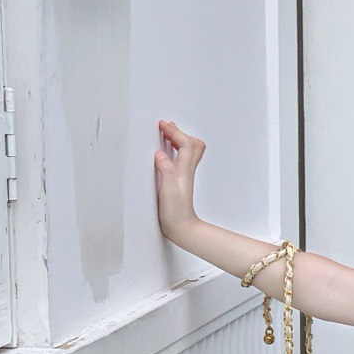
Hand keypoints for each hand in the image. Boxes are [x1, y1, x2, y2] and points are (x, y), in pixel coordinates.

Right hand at [154, 119, 205, 240]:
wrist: (181, 228)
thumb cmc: (175, 213)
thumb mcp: (168, 190)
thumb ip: (165, 170)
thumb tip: (161, 153)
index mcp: (184, 170)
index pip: (185, 143)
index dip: (174, 131)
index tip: (162, 125)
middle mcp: (186, 171)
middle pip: (193, 144)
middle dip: (179, 132)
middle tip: (165, 127)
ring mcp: (184, 175)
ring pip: (189, 151)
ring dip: (179, 139)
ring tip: (167, 134)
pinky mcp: (179, 181)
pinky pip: (181, 159)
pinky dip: (175, 150)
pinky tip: (166, 152)